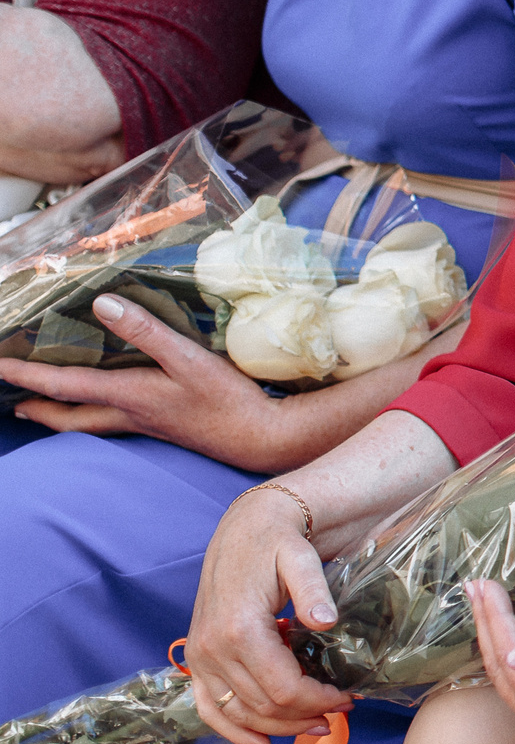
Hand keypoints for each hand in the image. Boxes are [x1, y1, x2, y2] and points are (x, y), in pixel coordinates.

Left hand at [0, 293, 292, 467]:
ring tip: (42, 407)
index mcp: (128, 395)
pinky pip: (112, 421)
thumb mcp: (189, 359)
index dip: (26, 374)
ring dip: (60, 415)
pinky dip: (92, 414)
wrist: (261, 438)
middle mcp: (129, 414)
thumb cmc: (227, 400)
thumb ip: (147, 331)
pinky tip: (107, 407)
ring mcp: (147, 424)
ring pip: (88, 423)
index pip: (63, 385)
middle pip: (69, 416)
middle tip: (12, 401)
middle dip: (37, 408)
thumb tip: (103, 304)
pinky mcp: (165, 427)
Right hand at [185, 485, 348, 743]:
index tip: (348, 697)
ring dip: (278, 728)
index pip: (282, 688)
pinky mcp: (197, 659)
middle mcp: (212, 650)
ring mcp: (200, 657)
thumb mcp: (299, 557)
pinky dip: (232, 731)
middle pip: (263, 707)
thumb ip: (312, 590)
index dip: (319, 700)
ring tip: (316, 726)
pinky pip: (209, 708)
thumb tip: (325, 622)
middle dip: (305, 715)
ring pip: (239, 714)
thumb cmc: (277, 542)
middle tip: (340, 712)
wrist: (245, 528)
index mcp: (239, 629)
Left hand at [468, 581, 514, 743]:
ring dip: (496, 637)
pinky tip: (508, 630)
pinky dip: (513, 652)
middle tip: (473, 587)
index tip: (484, 584)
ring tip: (485, 602)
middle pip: (501, 669)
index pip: (511, 658)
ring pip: (509, 675)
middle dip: (487, 625)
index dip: (496, 618)